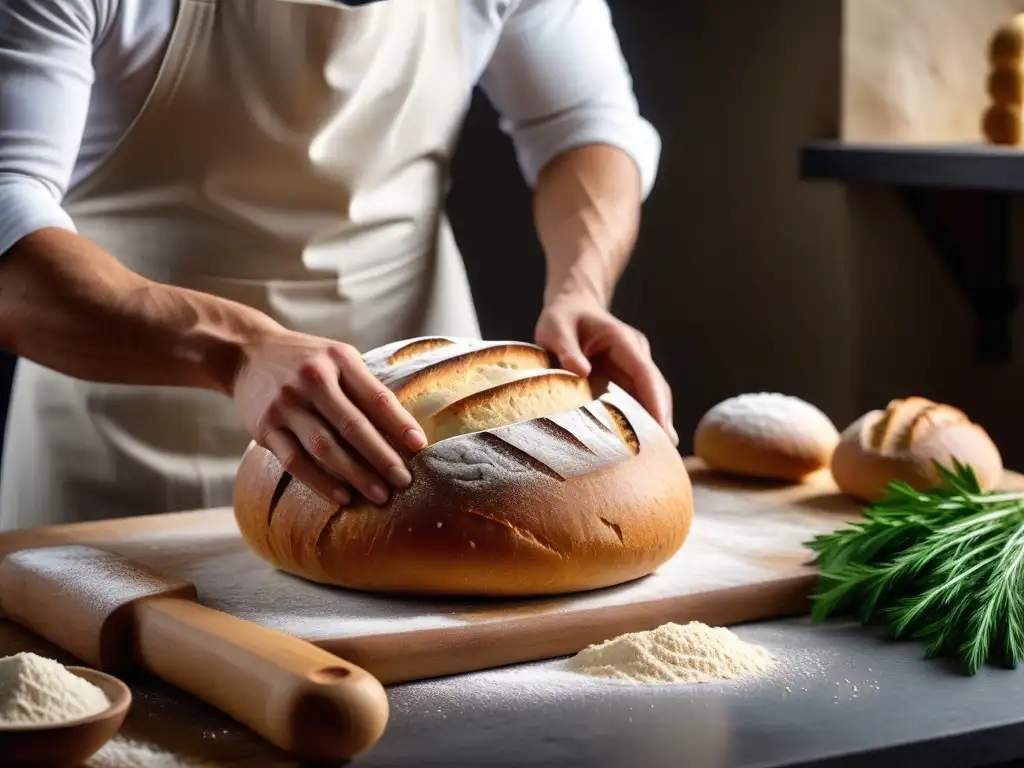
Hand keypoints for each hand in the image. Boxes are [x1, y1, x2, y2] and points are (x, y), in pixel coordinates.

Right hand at [231, 328, 427, 505]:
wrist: (246, 354)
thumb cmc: (307, 361)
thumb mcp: (338, 358)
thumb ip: (365, 387)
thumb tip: (405, 430)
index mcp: (339, 361)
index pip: (375, 396)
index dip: (399, 423)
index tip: (419, 446)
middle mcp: (312, 380)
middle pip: (352, 425)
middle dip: (381, 456)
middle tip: (404, 481)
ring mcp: (285, 405)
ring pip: (324, 447)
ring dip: (355, 475)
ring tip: (380, 495)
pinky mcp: (264, 428)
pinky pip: (295, 461)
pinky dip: (320, 481)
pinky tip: (342, 497)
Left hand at [535, 293, 677, 445]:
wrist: (571, 308)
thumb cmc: (562, 318)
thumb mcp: (556, 328)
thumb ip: (566, 349)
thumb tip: (580, 372)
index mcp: (623, 341)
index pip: (646, 373)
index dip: (656, 401)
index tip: (662, 428)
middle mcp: (635, 355)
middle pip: (655, 390)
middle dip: (660, 419)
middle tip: (663, 454)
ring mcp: (632, 368)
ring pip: (649, 398)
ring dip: (652, 424)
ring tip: (653, 457)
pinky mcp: (624, 379)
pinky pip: (634, 401)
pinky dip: (636, 421)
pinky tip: (634, 446)